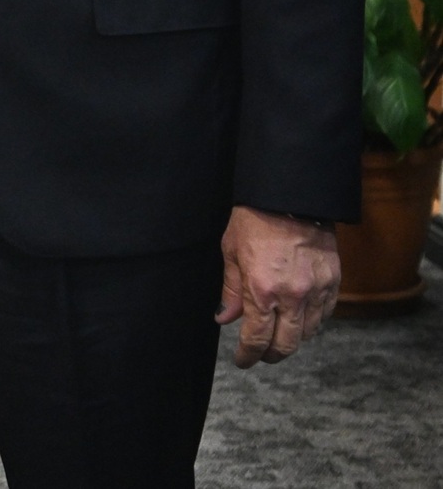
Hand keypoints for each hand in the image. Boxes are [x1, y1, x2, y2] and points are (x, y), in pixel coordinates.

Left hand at [217, 205, 339, 366]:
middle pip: (286, 345)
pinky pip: (325, 315)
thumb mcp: (231, 252)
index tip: (243, 361)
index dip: (248, 355)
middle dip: (271, 355)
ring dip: (292, 339)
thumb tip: (225, 318)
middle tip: (261, 354)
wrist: (291, 197)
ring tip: (278, 335)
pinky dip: (311, 322)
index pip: (256, 338)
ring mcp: (316, 291)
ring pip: (308, 333)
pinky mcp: (333, 283)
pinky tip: (299, 319)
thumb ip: (231, 290)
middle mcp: (291, 296)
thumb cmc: (254, 221)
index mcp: (261, 289)